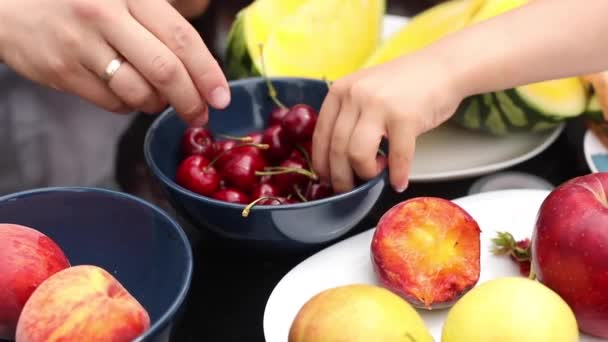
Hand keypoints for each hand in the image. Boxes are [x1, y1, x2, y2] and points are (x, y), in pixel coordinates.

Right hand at [0, 0, 227, 125]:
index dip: (207, 71)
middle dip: (190, 100)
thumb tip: (204, 59)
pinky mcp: (62, 71)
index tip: (221, 97)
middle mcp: (104, 14)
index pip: (180, 36)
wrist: (10, 5)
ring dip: (158, 105)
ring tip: (160, 99)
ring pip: (139, 92)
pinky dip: (129, 105)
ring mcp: (80, 44)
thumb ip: (161, 16)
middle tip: (200, 115)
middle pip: (164, 70)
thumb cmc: (79, 1)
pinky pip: (112, 102)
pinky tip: (127, 91)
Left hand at [311, 53, 462, 192]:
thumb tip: (336, 160)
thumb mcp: (365, 92)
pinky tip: (399, 182)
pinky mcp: (405, 117)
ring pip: (357, 155)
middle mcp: (355, 95)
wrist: (443, 67)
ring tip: (378, 174)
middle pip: (337, 149)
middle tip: (350, 189)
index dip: (322, 164)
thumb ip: (349, 117)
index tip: (328, 180)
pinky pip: (396, 157)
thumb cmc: (405, 86)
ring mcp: (379, 105)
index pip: (321, 136)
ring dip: (366, 174)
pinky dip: (397, 175)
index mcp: (340, 91)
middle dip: (341, 177)